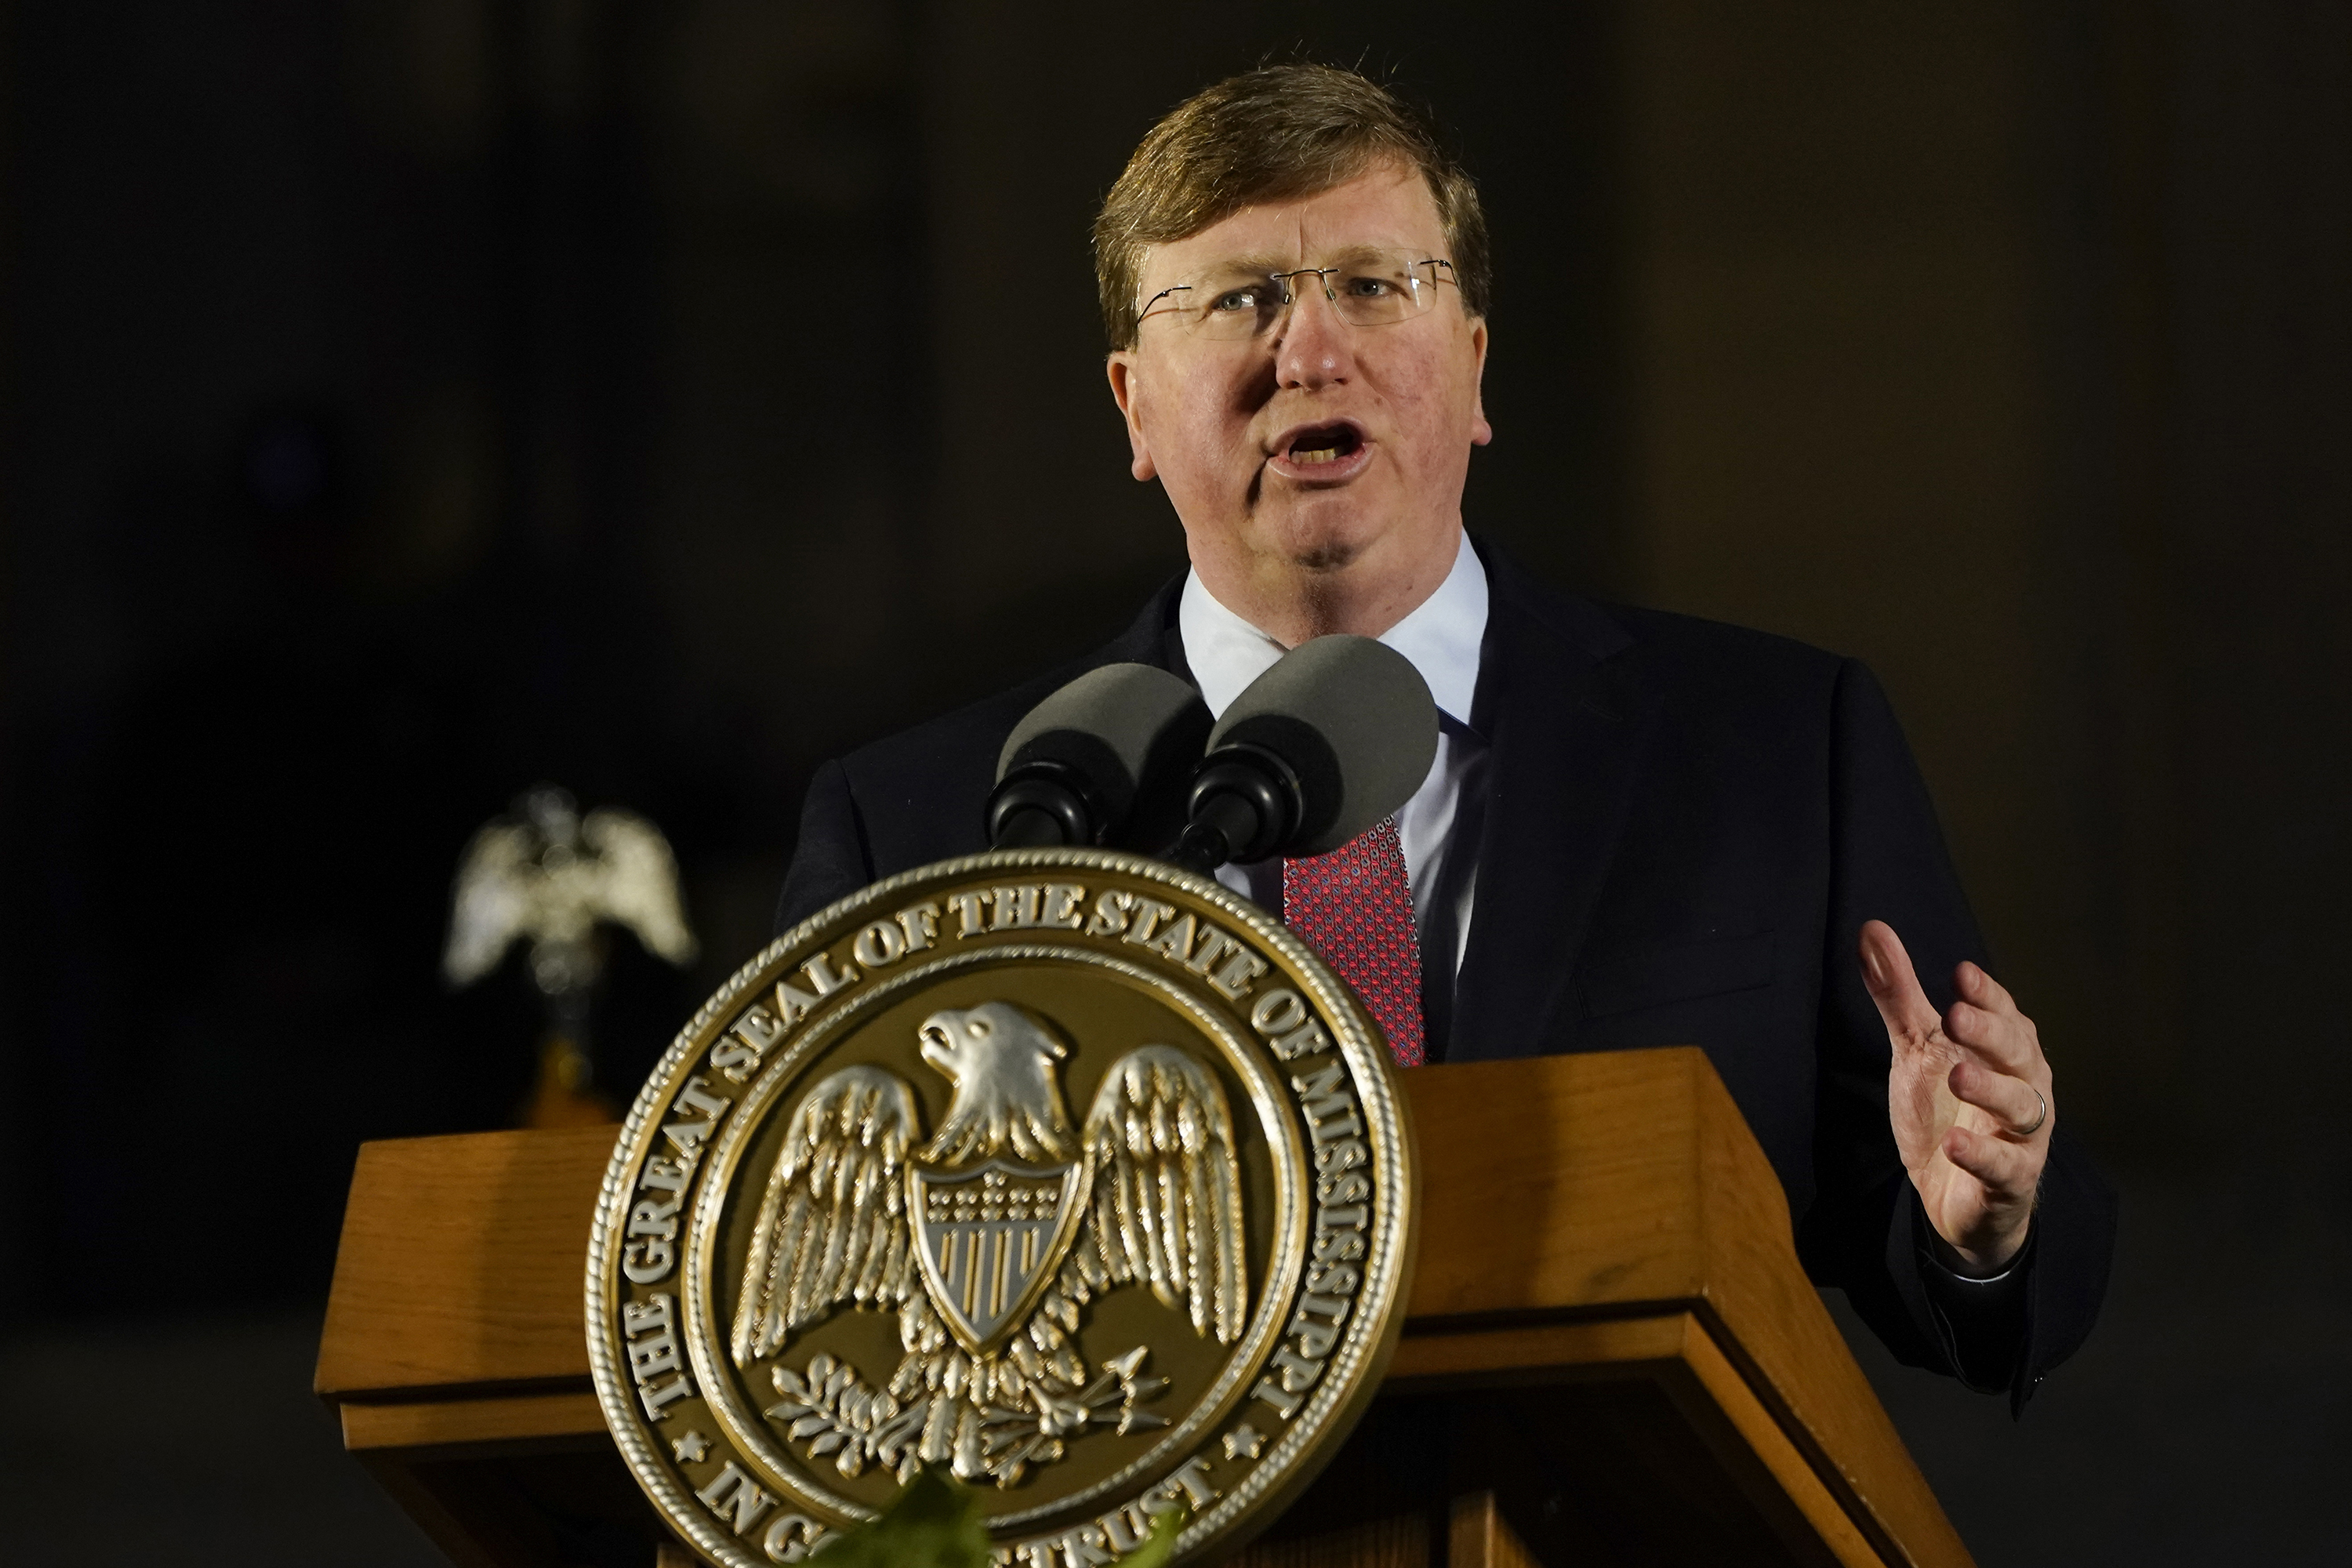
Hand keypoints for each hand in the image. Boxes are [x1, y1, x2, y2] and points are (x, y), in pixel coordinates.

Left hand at [1859, 920, 2051, 1273]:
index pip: (2004, 1014)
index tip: (1961, 973)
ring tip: (1958, 1075)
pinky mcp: (2010, 1181)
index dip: (1987, 995)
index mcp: (2006, 1051)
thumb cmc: (1945, 1110)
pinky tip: (1954, 1145)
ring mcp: (2021, 1136)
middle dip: (1990, 1033)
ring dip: (1991, 1089)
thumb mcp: (1916, 1049)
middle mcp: (2024, 1087)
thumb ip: (1898, 995)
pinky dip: (1982, 1156)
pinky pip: (2004, 1168)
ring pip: (2021, 1107)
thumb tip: (1871, 930)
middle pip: (2018, 1053)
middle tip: (1957, 1015)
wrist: (1956, 1197)